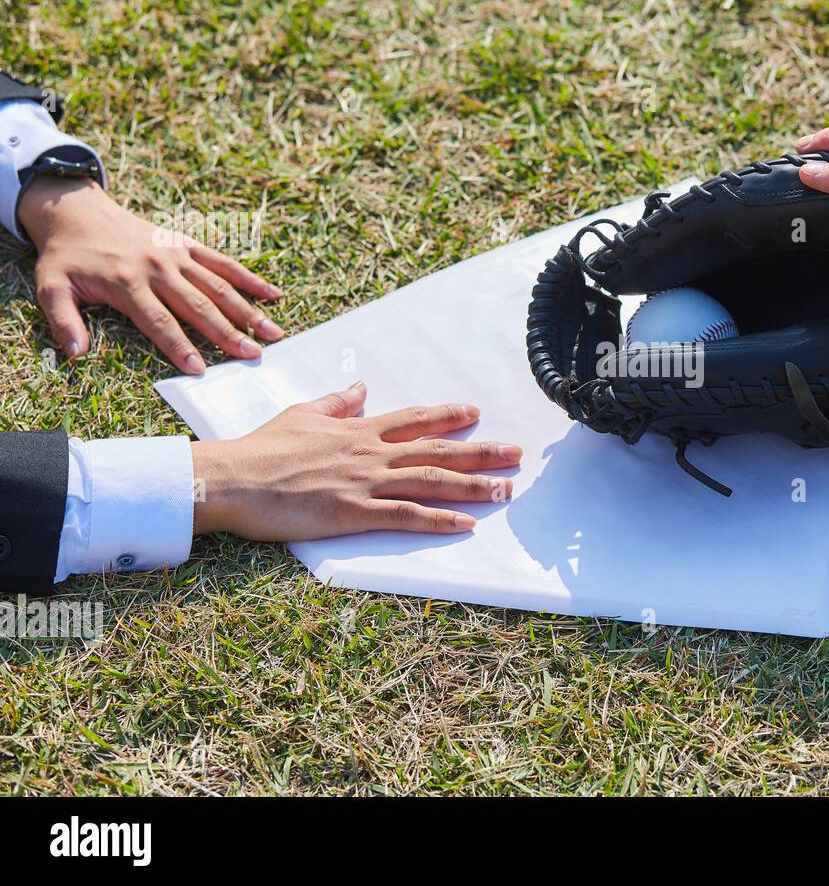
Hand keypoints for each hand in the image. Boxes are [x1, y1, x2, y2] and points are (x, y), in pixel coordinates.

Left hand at [18, 175, 283, 373]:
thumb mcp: (51, 288)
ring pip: (218, 287)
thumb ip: (63, 321)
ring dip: (247, 311)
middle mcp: (158, 269)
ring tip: (272, 333)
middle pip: (199, 307)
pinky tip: (273, 294)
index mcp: (127, 283)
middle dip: (227, 334)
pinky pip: (223, 262)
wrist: (77, 212)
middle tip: (252, 356)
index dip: (180, 347)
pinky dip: (249, 278)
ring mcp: (176, 255)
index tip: (200, 370)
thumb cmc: (66, 257)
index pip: (159, 322)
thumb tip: (76, 354)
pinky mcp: (186, 245)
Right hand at [190, 383, 522, 539]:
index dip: (448, 416)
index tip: (477, 413)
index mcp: (358, 430)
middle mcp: (370, 453)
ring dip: (473, 486)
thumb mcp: (302, 413)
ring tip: (505, 489)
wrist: (230, 478)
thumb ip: (338, 402)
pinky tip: (466, 523)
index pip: (414, 420)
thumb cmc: (260, 448)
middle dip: (481, 451)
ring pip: (431, 481)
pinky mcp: (353, 513)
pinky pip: (406, 517)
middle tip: (516, 454)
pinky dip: (439, 520)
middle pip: (437, 449)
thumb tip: (361, 387)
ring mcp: (364, 483)